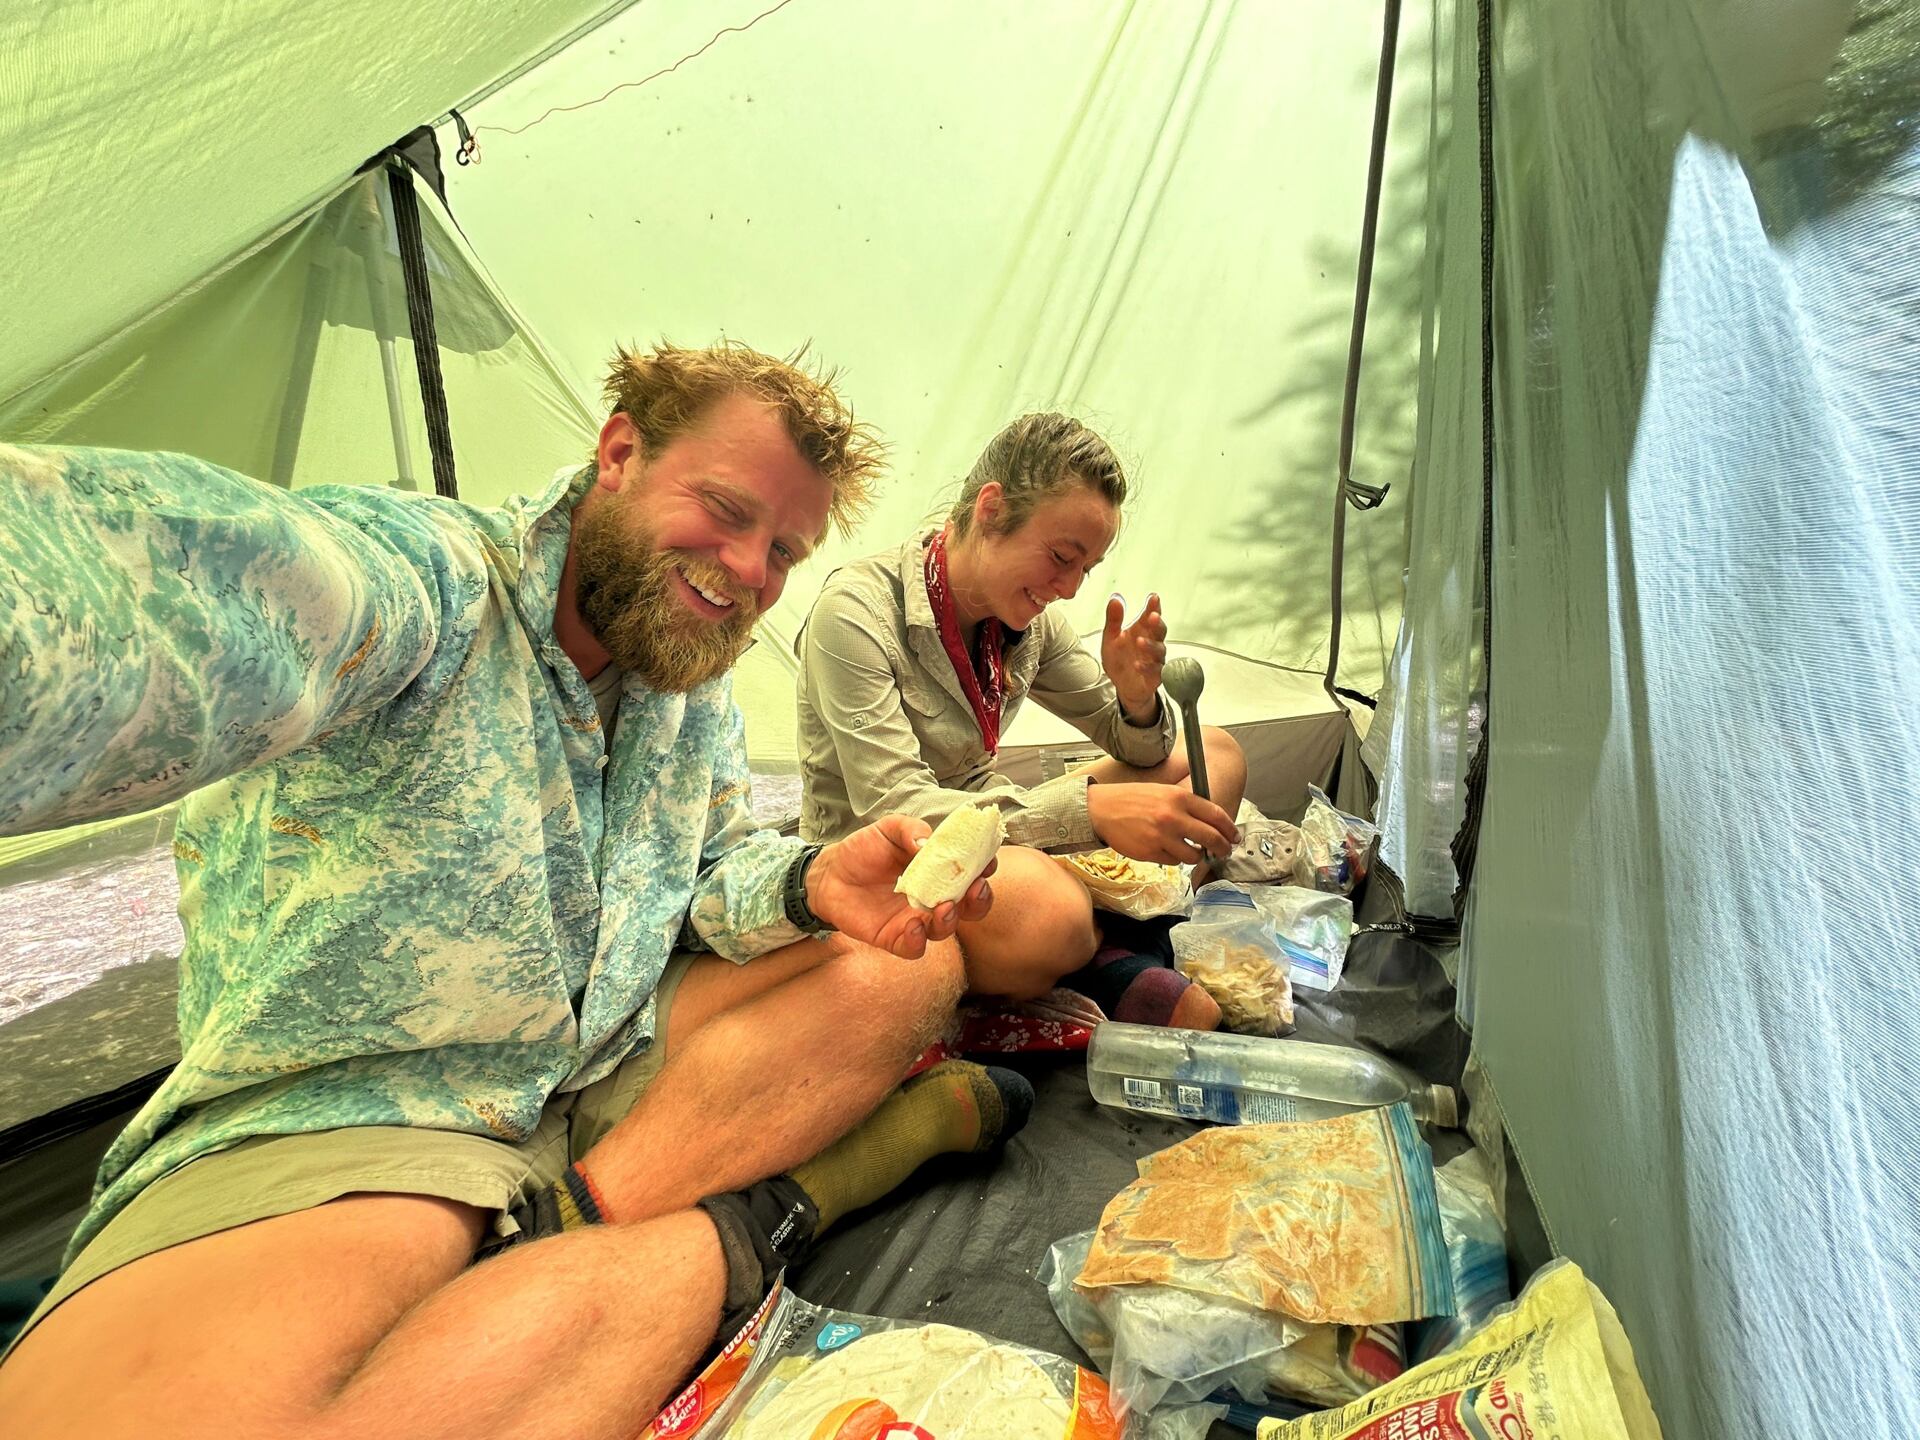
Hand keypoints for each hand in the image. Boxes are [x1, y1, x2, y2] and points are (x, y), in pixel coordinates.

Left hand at [806, 816, 996, 957]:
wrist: (829, 874)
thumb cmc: (864, 849)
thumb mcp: (888, 829)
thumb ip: (910, 830)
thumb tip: (927, 843)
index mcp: (940, 869)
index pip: (973, 871)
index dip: (985, 868)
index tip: (986, 863)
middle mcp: (935, 896)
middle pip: (970, 905)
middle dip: (980, 899)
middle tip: (975, 889)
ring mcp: (917, 919)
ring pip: (946, 928)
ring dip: (951, 920)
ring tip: (943, 907)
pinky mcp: (895, 937)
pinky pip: (915, 948)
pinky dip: (918, 941)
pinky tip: (913, 927)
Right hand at [1087, 782, 1238, 864]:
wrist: (1101, 809)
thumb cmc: (1132, 799)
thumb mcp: (1163, 792)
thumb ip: (1187, 804)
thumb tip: (1212, 823)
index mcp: (1178, 797)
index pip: (1216, 815)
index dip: (1229, 829)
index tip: (1234, 836)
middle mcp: (1173, 816)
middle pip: (1211, 838)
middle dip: (1222, 848)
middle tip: (1224, 851)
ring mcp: (1162, 836)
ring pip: (1194, 855)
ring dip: (1196, 856)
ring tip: (1190, 850)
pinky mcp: (1151, 852)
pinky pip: (1174, 861)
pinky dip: (1174, 858)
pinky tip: (1165, 849)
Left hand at [1101, 593, 1166, 721]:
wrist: (1122, 685)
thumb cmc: (1120, 659)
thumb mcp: (1111, 638)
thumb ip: (1114, 619)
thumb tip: (1115, 598)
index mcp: (1142, 630)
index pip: (1151, 615)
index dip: (1153, 606)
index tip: (1153, 598)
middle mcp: (1152, 642)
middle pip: (1160, 630)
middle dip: (1157, 623)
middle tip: (1152, 616)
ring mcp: (1155, 659)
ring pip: (1159, 650)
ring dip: (1150, 645)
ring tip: (1139, 641)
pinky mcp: (1155, 676)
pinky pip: (1155, 671)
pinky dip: (1147, 668)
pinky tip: (1137, 664)